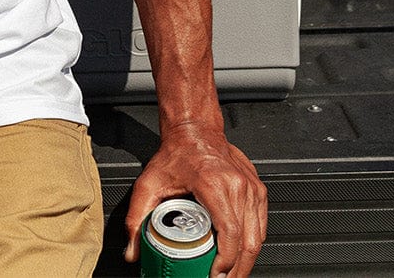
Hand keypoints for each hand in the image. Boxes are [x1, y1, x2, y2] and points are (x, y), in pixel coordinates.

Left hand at [123, 120, 265, 277]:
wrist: (194, 129)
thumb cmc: (177, 152)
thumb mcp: (148, 184)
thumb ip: (136, 218)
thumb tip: (132, 250)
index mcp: (215, 185)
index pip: (231, 234)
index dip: (226, 262)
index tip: (215, 276)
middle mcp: (238, 186)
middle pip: (249, 241)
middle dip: (238, 270)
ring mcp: (251, 187)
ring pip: (258, 236)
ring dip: (247, 261)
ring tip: (231, 274)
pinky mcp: (257, 189)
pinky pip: (261, 224)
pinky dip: (253, 243)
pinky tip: (241, 255)